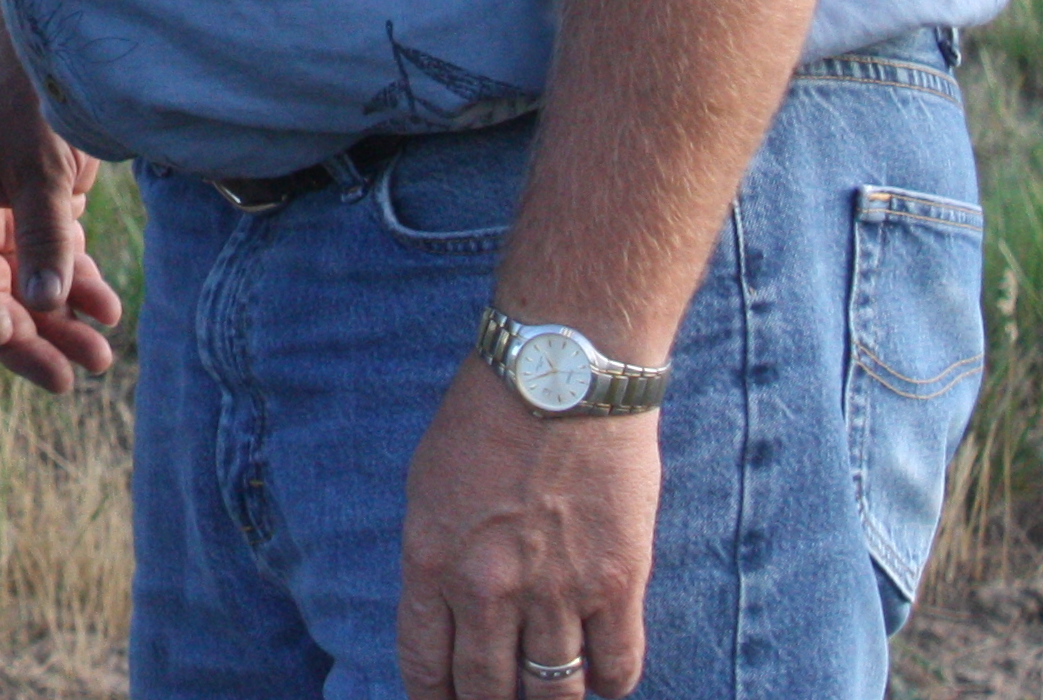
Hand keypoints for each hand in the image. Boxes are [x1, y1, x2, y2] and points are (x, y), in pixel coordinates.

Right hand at [0, 17, 122, 390]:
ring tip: (103, 356)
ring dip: (61, 318)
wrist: (52, 34)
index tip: (28, 346)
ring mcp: (7, 210)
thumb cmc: (27, 92)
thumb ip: (45, 237)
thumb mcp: (37, 167)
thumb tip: (47, 307)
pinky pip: (56, 257)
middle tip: (75, 377)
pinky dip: (79, 283)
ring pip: (30, 283)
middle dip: (35, 336)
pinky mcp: (40, 201)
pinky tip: (107, 309)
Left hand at [399, 359, 657, 698]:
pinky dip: (609, 685)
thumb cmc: (487, 416)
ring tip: (549, 698)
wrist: (561, 374)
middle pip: (488, 691)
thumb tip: (445, 615)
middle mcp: (488, 588)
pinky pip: (617, 668)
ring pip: (554, 693)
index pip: (425, 666)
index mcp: (431, 561)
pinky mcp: (617, 583)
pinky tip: (600, 679)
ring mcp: (556, 591)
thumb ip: (435, 556)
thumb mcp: (428, 485)